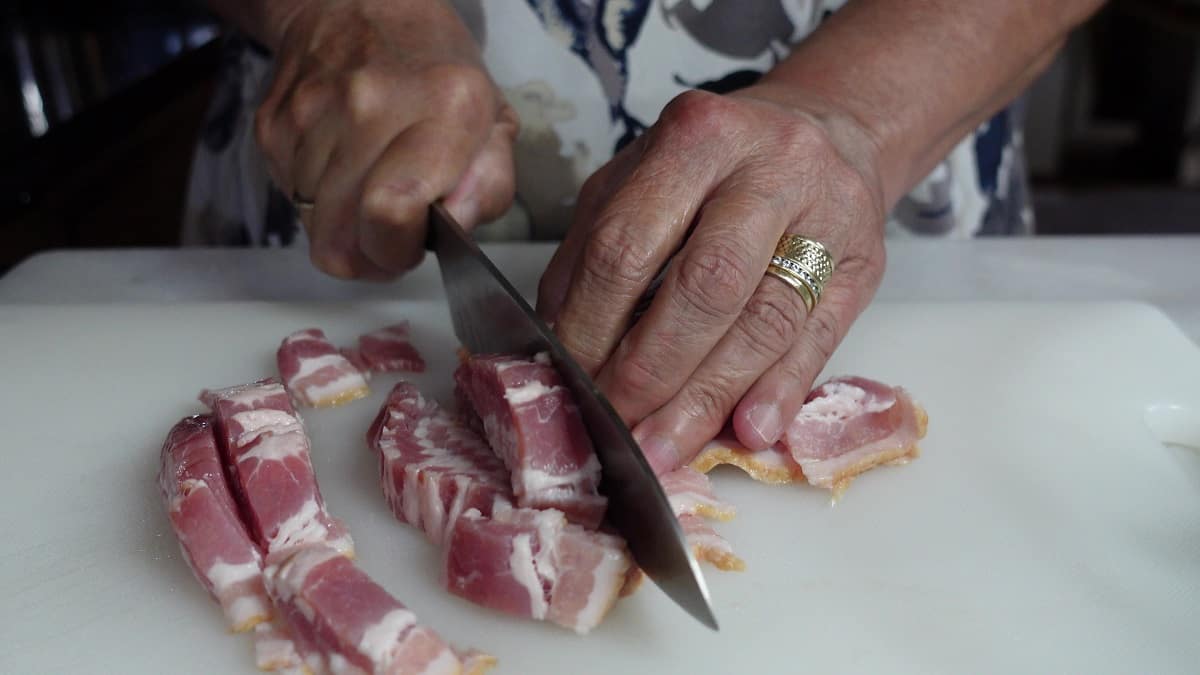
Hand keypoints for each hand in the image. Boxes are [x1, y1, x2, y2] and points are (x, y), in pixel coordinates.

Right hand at [255, 0, 517, 278]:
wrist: (355, 5)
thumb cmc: (434, 69)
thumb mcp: (493, 119)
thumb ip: (491, 183)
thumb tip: (457, 225)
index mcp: (442, 106)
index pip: (392, 214)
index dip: (401, 251)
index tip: (416, 241)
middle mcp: (369, 106)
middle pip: (343, 240)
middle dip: (372, 254)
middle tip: (395, 231)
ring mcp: (312, 116)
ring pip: (313, 228)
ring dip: (345, 227)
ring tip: (371, 190)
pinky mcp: (273, 126)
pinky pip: (291, 200)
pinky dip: (319, 201)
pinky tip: (344, 169)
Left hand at [537, 85, 887, 472]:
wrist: (830, 135)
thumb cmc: (720, 167)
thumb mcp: (646, 178)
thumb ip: (600, 250)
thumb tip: (562, 347)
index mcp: (696, 136)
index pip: (629, 245)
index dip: (592, 324)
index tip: (569, 380)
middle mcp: (769, 167)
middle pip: (704, 285)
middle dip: (650, 369)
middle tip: (616, 423)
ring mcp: (828, 214)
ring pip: (764, 320)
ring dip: (707, 397)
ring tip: (663, 447)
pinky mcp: (864, 264)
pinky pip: (819, 339)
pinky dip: (780, 391)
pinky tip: (749, 430)